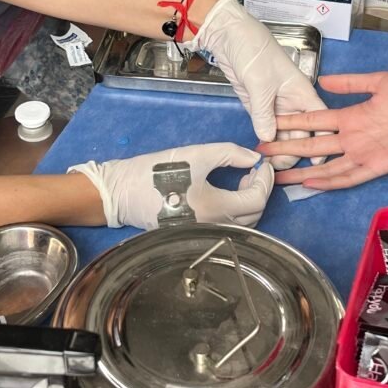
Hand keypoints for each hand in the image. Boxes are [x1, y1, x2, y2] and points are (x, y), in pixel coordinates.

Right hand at [69, 143, 273, 229]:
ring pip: (242, 223)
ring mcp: (205, 234)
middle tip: (252, 170)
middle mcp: (214, 227)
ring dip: (247, 202)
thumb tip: (255, 158)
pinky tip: (224, 192)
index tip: (263, 164)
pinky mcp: (196, 234)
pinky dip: (234, 210)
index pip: (257, 199)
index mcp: (216, 208)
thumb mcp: (197, 154)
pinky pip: (227, 226)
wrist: (122, 192)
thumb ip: (231, 153)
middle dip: (259, 190)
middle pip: (254, 215)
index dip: (265, 180)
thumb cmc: (157, 171)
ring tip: (239, 180)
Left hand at [190, 0, 327, 168]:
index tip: (316, 162)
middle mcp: (292, 102)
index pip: (320, 120)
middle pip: (301, 133)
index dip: (322, 140)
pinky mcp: (258, 108)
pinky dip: (265, 142)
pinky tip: (262, 155)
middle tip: (279, 168)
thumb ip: (264, 113)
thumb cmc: (253, 52)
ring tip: (269, 166)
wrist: (229, 37)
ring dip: (279, 149)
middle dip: (294, 151)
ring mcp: (275, 106)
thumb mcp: (260, 83)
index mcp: (302, 92)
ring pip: (284, 134)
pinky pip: (266, 129)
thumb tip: (268, 138)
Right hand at [257, 73, 387, 189]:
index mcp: (351, 117)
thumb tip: (323, 81)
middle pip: (312, 147)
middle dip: (286, 151)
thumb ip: (351, 83)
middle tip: (261, 155)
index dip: (291, 124)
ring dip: (302, 171)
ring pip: (325, 166)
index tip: (269, 125)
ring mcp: (363, 154)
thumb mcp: (379, 82)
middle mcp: (352, 138)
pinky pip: (350, 176)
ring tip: (278, 175)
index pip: (313, 122)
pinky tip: (311, 183)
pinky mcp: (378, 166)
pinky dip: (330, 181)